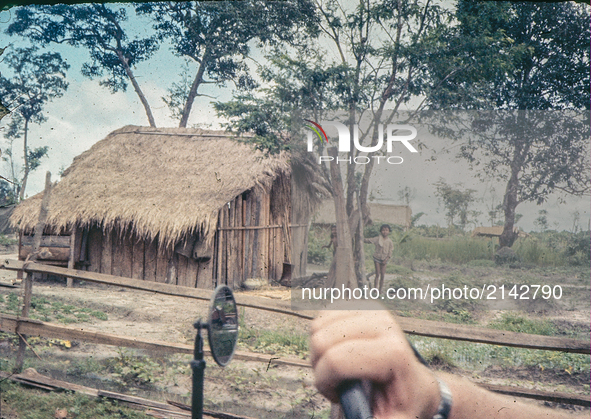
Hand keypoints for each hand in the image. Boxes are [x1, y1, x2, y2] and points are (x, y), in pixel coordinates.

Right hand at [310, 308, 439, 418]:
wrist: (415, 384)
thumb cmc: (403, 405)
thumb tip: (354, 413)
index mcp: (393, 353)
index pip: (335, 360)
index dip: (325, 382)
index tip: (338, 395)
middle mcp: (384, 324)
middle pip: (321, 340)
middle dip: (320, 367)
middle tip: (338, 382)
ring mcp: (372, 310)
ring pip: (317, 327)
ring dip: (319, 353)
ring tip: (339, 368)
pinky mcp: (361, 305)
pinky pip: (321, 317)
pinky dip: (321, 337)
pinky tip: (338, 350)